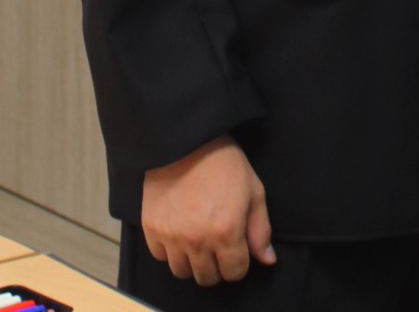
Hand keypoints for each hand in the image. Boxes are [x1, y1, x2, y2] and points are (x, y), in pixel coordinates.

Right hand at [139, 135, 275, 284]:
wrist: (185, 141)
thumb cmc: (224, 162)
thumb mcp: (253, 191)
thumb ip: (260, 230)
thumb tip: (267, 259)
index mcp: (226, 232)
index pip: (234, 272)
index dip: (239, 264)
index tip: (237, 251)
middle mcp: (197, 240)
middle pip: (207, 278)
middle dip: (217, 267)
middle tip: (218, 247)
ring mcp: (171, 236)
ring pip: (182, 272)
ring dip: (192, 262)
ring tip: (198, 241)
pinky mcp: (151, 228)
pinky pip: (160, 256)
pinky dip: (170, 250)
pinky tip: (179, 232)